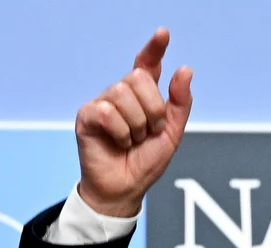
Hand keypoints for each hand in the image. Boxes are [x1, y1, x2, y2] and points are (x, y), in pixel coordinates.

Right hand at [74, 28, 194, 219]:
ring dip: (136, 124)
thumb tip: (184, 70)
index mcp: (143, 96)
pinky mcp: (87, 116)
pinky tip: (117, 142)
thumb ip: (179, 103)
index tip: (163, 34)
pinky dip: (119, 131)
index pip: (147, 64)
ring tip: (131, 141)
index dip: (154, 48)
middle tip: (148, 132)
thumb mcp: (172, 134)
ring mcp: (102, 103)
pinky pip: (106, 110)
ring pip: (122, 93)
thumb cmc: (145, 163)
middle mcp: (121, 95)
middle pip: (139, 77)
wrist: (125, 189)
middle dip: (152, 109)